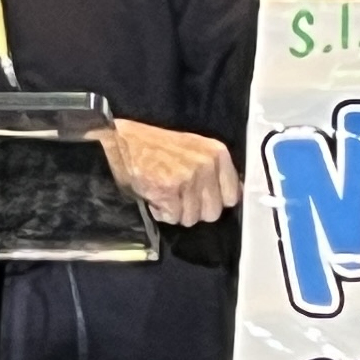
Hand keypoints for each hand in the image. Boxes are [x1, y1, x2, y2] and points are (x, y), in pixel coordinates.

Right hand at [99, 119, 241, 226]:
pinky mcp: (168, 189)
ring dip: (176, 212)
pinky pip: (172, 218)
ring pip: (192, 218)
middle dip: (195, 211)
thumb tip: (234, 197)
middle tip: (179, 198)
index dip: (216, 202)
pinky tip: (155, 196)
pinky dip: (161, 213)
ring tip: (165, 194)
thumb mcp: (197, 151)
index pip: (233, 196)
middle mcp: (206, 164)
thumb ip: (217, 173)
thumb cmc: (161, 148)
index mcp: (217, 153)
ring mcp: (187, 177)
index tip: (202, 199)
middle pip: (213, 213)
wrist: (125, 141)